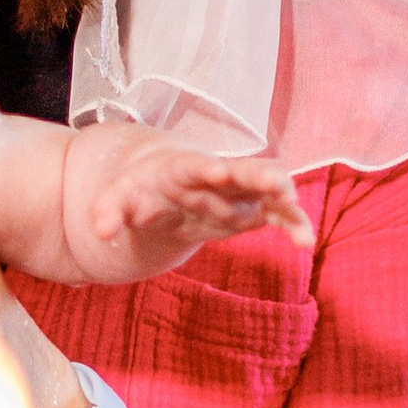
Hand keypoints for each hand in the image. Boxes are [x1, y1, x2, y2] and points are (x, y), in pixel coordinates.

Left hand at [78, 134, 310, 282]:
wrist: (163, 184)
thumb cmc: (141, 188)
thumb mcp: (118, 196)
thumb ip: (109, 210)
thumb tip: (102, 232)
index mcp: (183, 167)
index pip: (195, 165)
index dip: (205, 168)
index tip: (217, 171)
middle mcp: (218, 175)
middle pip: (241, 171)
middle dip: (259, 176)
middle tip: (277, 185)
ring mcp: (237, 192)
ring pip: (265, 193)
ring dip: (283, 205)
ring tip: (300, 225)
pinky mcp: (250, 211)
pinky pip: (275, 216)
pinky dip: (291, 225)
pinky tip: (305, 242)